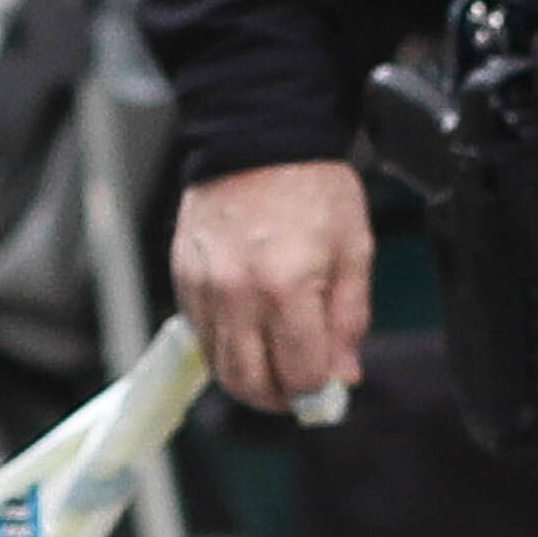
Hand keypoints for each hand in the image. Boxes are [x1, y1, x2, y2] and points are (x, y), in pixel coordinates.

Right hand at [171, 157, 370, 416]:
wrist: (259, 136)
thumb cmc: (313, 188)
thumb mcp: (354, 249)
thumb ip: (350, 319)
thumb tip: (343, 376)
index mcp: (287, 287)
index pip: (299, 375)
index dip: (317, 395)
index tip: (327, 392)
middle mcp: (238, 294)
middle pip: (250, 384)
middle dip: (280, 399)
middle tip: (300, 389)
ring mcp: (204, 288)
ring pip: (220, 366)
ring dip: (250, 379)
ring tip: (276, 363)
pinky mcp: (183, 279)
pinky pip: (201, 334)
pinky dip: (225, 346)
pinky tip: (250, 327)